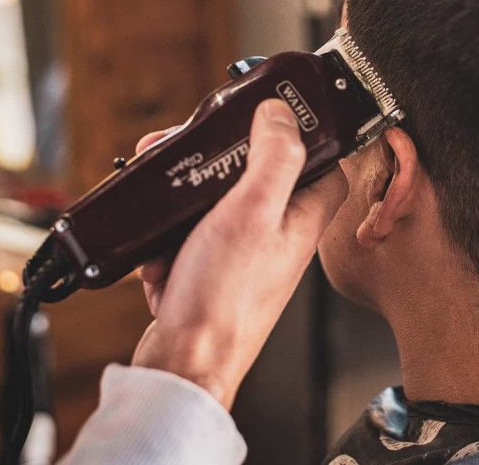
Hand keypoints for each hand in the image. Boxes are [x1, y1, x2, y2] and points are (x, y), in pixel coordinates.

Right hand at [130, 99, 347, 407]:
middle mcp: (280, 233)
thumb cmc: (223, 298)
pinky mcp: (211, 270)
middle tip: (183, 146)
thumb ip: (274, 156)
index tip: (265, 112)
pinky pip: (188, 235)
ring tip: (158, 189)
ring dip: (182, 195)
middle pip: (255, 172)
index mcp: (304, 216)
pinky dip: (168, 236)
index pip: (320, 158)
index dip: (295, 132)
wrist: (184, 365)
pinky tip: (158, 248)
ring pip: (215, 200)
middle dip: (213, 158)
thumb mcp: (253, 210)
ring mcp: (245, 253)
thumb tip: (281, 113)